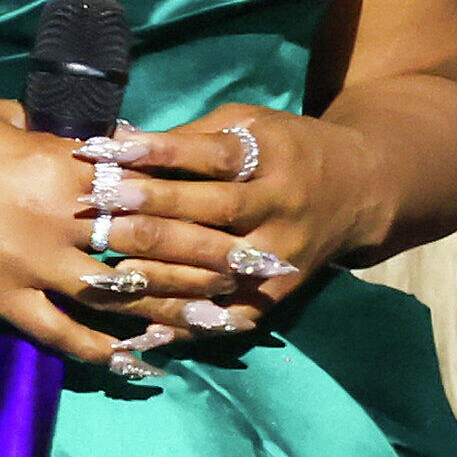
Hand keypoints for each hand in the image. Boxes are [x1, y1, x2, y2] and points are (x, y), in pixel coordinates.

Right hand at [0, 100, 374, 374]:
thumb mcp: (5, 117)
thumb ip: (63, 137)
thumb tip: (111, 143)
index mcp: (60, 165)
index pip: (151, 187)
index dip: (205, 203)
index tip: (250, 211)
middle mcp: (54, 220)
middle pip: (152, 246)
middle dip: (213, 261)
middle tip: (262, 272)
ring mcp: (26, 266)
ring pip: (118, 297)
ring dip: (174, 312)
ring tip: (223, 324)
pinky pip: (61, 336)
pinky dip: (104, 354)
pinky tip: (141, 364)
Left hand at [55, 105, 386, 360]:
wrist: (360, 188)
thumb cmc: (284, 146)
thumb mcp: (247, 123)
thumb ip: (190, 137)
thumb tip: (118, 142)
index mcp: (269, 154)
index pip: (209, 155)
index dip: (157, 154)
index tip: (105, 154)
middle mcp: (279, 205)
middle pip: (212, 212)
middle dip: (152, 213)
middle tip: (96, 214)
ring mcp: (281, 255)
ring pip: (217, 269)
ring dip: (159, 275)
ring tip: (104, 275)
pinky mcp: (280, 294)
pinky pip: (230, 315)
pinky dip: (187, 327)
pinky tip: (143, 334)